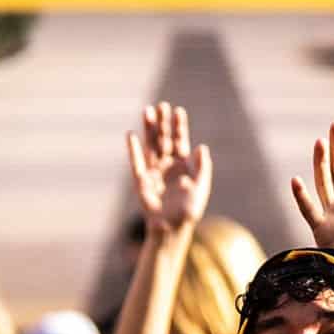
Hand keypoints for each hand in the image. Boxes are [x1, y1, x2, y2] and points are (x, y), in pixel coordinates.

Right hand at [129, 102, 213, 237]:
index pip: (180, 140)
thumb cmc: (189, 209)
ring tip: (147, 111)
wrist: (173, 228)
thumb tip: (201, 147)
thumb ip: (202, 168)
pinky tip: (131, 135)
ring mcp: (154, 171)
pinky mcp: (141, 181)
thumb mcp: (201, 187)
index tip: (178, 110)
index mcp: (183, 164)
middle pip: (164, 139)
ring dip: (149, 129)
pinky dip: (133, 149)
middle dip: (162, 123)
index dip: (179, 126)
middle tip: (161, 105)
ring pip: (151, 145)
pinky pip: (137, 162)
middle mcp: (167, 164)